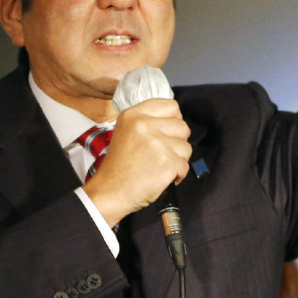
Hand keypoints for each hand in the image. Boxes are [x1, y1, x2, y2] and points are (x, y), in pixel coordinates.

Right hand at [83, 98, 190, 225]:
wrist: (111, 191)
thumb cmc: (119, 165)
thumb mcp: (126, 132)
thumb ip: (147, 121)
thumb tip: (175, 119)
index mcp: (133, 114)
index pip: (171, 106)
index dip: (173, 120)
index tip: (165, 133)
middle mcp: (144, 124)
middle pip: (182, 126)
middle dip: (176, 142)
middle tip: (161, 153)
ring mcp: (157, 143)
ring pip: (186, 147)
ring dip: (178, 159)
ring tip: (160, 166)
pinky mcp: (167, 162)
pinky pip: (185, 166)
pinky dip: (177, 175)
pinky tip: (161, 177)